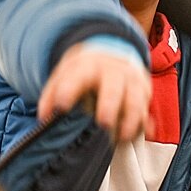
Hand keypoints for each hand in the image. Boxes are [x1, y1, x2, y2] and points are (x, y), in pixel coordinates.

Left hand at [38, 41, 152, 140]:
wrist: (110, 53)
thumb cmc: (84, 71)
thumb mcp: (64, 75)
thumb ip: (51, 95)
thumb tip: (44, 117)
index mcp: (89, 66)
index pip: (78, 76)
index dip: (69, 90)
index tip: (61, 106)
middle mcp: (113, 73)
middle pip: (114, 88)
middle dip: (110, 106)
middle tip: (103, 124)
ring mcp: (132, 82)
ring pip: (136, 101)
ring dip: (131, 120)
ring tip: (121, 137)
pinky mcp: (143, 95)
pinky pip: (146, 112)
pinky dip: (144, 125)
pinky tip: (139, 135)